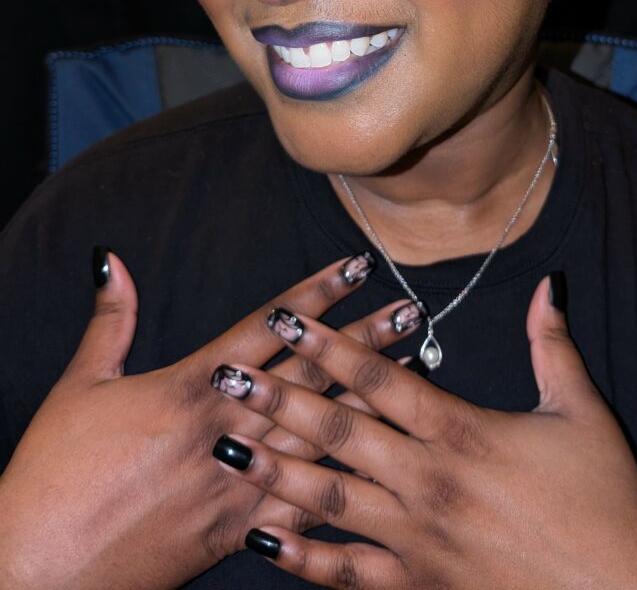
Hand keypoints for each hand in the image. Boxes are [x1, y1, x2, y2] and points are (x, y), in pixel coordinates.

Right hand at [0, 249, 416, 589]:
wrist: (39, 571)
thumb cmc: (53, 476)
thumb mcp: (78, 386)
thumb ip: (110, 321)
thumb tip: (109, 259)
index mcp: (191, 386)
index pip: (269, 327)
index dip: (316, 293)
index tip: (356, 265)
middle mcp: (226, 428)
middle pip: (311, 373)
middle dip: (365, 338)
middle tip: (413, 308)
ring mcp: (238, 481)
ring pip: (321, 431)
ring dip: (370, 397)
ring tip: (415, 367)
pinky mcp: (237, 529)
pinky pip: (303, 501)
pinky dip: (345, 474)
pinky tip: (382, 456)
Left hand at [211, 276, 636, 588]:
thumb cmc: (605, 497)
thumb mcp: (581, 410)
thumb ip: (553, 344)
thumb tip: (549, 284)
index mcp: (462, 432)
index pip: (378, 379)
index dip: (328, 345)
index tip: (285, 320)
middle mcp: (427, 481)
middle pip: (337, 431)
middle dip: (278, 398)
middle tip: (228, 377)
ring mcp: (417, 538)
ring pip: (329, 497)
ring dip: (274, 469)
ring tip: (227, 445)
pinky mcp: (419, 584)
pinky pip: (347, 572)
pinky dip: (302, 556)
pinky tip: (262, 537)